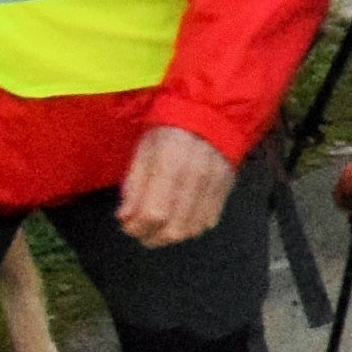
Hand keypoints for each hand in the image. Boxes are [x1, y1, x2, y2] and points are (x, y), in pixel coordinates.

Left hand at [116, 123, 237, 249]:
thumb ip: (134, 184)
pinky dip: (191, 228)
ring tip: (157, 229)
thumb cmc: (170, 130)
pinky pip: (208, 221)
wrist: (213, 114)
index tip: (126, 224)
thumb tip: (126, 217)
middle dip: (151, 237)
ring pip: (192, 229)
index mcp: (171, 163)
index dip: (136, 226)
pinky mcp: (226, 189)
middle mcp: (196, 178)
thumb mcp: (145, 150)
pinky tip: (179, 220)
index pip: (154, 212)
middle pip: (174, 228)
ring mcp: (214, 186)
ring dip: (170, 236)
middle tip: (140, 231)